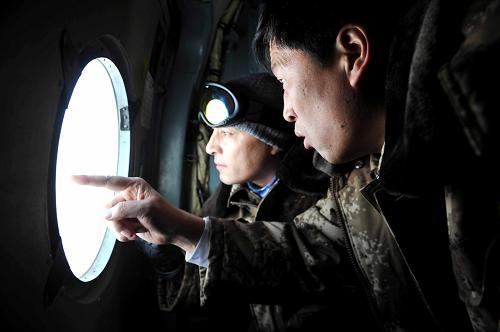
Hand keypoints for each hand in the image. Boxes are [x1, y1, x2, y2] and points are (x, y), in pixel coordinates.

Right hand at [71, 175, 203, 252]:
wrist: (175, 231)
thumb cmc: (166, 215)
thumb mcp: (146, 209)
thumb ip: (124, 210)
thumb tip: (105, 214)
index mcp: (134, 186)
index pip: (108, 181)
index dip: (89, 180)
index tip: (72, 177)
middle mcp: (128, 196)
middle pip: (108, 208)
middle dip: (116, 220)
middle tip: (131, 226)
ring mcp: (127, 210)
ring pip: (110, 221)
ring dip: (120, 229)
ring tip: (134, 232)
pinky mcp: (128, 221)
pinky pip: (116, 229)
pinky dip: (123, 234)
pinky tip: (135, 235)